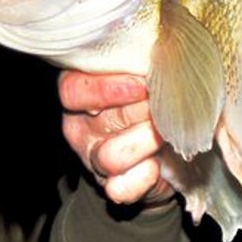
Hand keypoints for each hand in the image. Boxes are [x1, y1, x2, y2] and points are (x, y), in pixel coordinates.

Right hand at [60, 70, 175, 206]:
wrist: (168, 154)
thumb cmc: (154, 103)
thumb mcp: (146, 76)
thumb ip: (145, 64)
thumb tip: (167, 53)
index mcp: (81, 94)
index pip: (73, 90)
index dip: (107, 89)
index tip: (141, 85)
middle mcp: (80, 127)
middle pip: (102, 120)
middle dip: (140, 112)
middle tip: (164, 106)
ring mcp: (93, 159)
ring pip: (111, 156)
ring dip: (146, 142)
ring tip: (165, 134)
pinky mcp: (112, 188)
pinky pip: (120, 188)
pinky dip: (143, 178)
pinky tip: (157, 166)